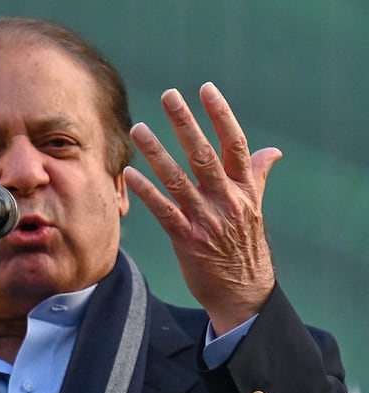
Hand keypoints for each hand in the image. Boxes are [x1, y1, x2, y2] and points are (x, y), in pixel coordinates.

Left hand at [124, 82, 279, 334]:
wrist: (244, 293)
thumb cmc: (245, 247)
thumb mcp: (256, 209)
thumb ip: (257, 176)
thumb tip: (273, 150)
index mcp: (245, 190)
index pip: (235, 144)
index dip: (221, 115)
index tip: (206, 89)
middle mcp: (227, 200)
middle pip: (205, 154)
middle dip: (186, 123)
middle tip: (168, 95)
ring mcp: (206, 219)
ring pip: (179, 179)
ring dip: (157, 152)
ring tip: (140, 128)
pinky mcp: (186, 239)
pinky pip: (163, 210)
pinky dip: (147, 191)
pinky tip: (130, 173)